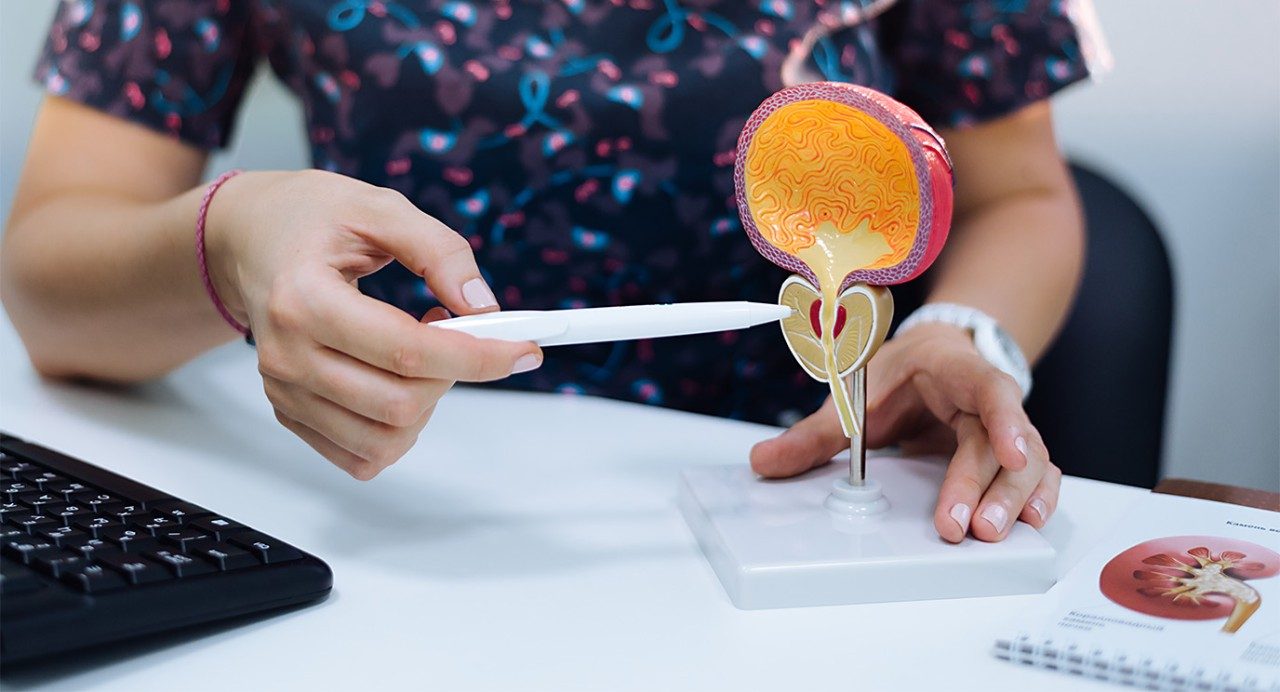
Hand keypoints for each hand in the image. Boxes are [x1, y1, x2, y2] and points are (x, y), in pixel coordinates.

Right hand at [205, 170, 541, 478]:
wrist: (248, 240)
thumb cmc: (311, 218)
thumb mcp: (379, 208)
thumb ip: (440, 251)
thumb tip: (485, 309)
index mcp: (304, 300)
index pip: (408, 352)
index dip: (478, 357)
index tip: (525, 350)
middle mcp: (286, 355)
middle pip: (401, 404)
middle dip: (453, 374)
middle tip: (453, 329)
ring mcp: (284, 391)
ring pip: (385, 441)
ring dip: (427, 404)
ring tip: (419, 350)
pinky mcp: (289, 412)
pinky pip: (361, 454)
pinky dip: (398, 429)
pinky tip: (396, 379)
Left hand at [750, 323, 1058, 542]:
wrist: (933, 356)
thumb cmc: (902, 372)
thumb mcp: (858, 391)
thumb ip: (815, 432)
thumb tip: (766, 461)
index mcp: (956, 371)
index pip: (989, 389)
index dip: (1005, 419)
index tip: (1009, 452)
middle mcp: (988, 399)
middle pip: (1005, 441)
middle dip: (989, 486)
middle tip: (969, 526)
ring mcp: (1006, 428)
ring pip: (1029, 462)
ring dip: (1014, 498)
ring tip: (992, 532)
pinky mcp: (1009, 455)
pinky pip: (1035, 475)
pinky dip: (1037, 497)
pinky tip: (1031, 522)